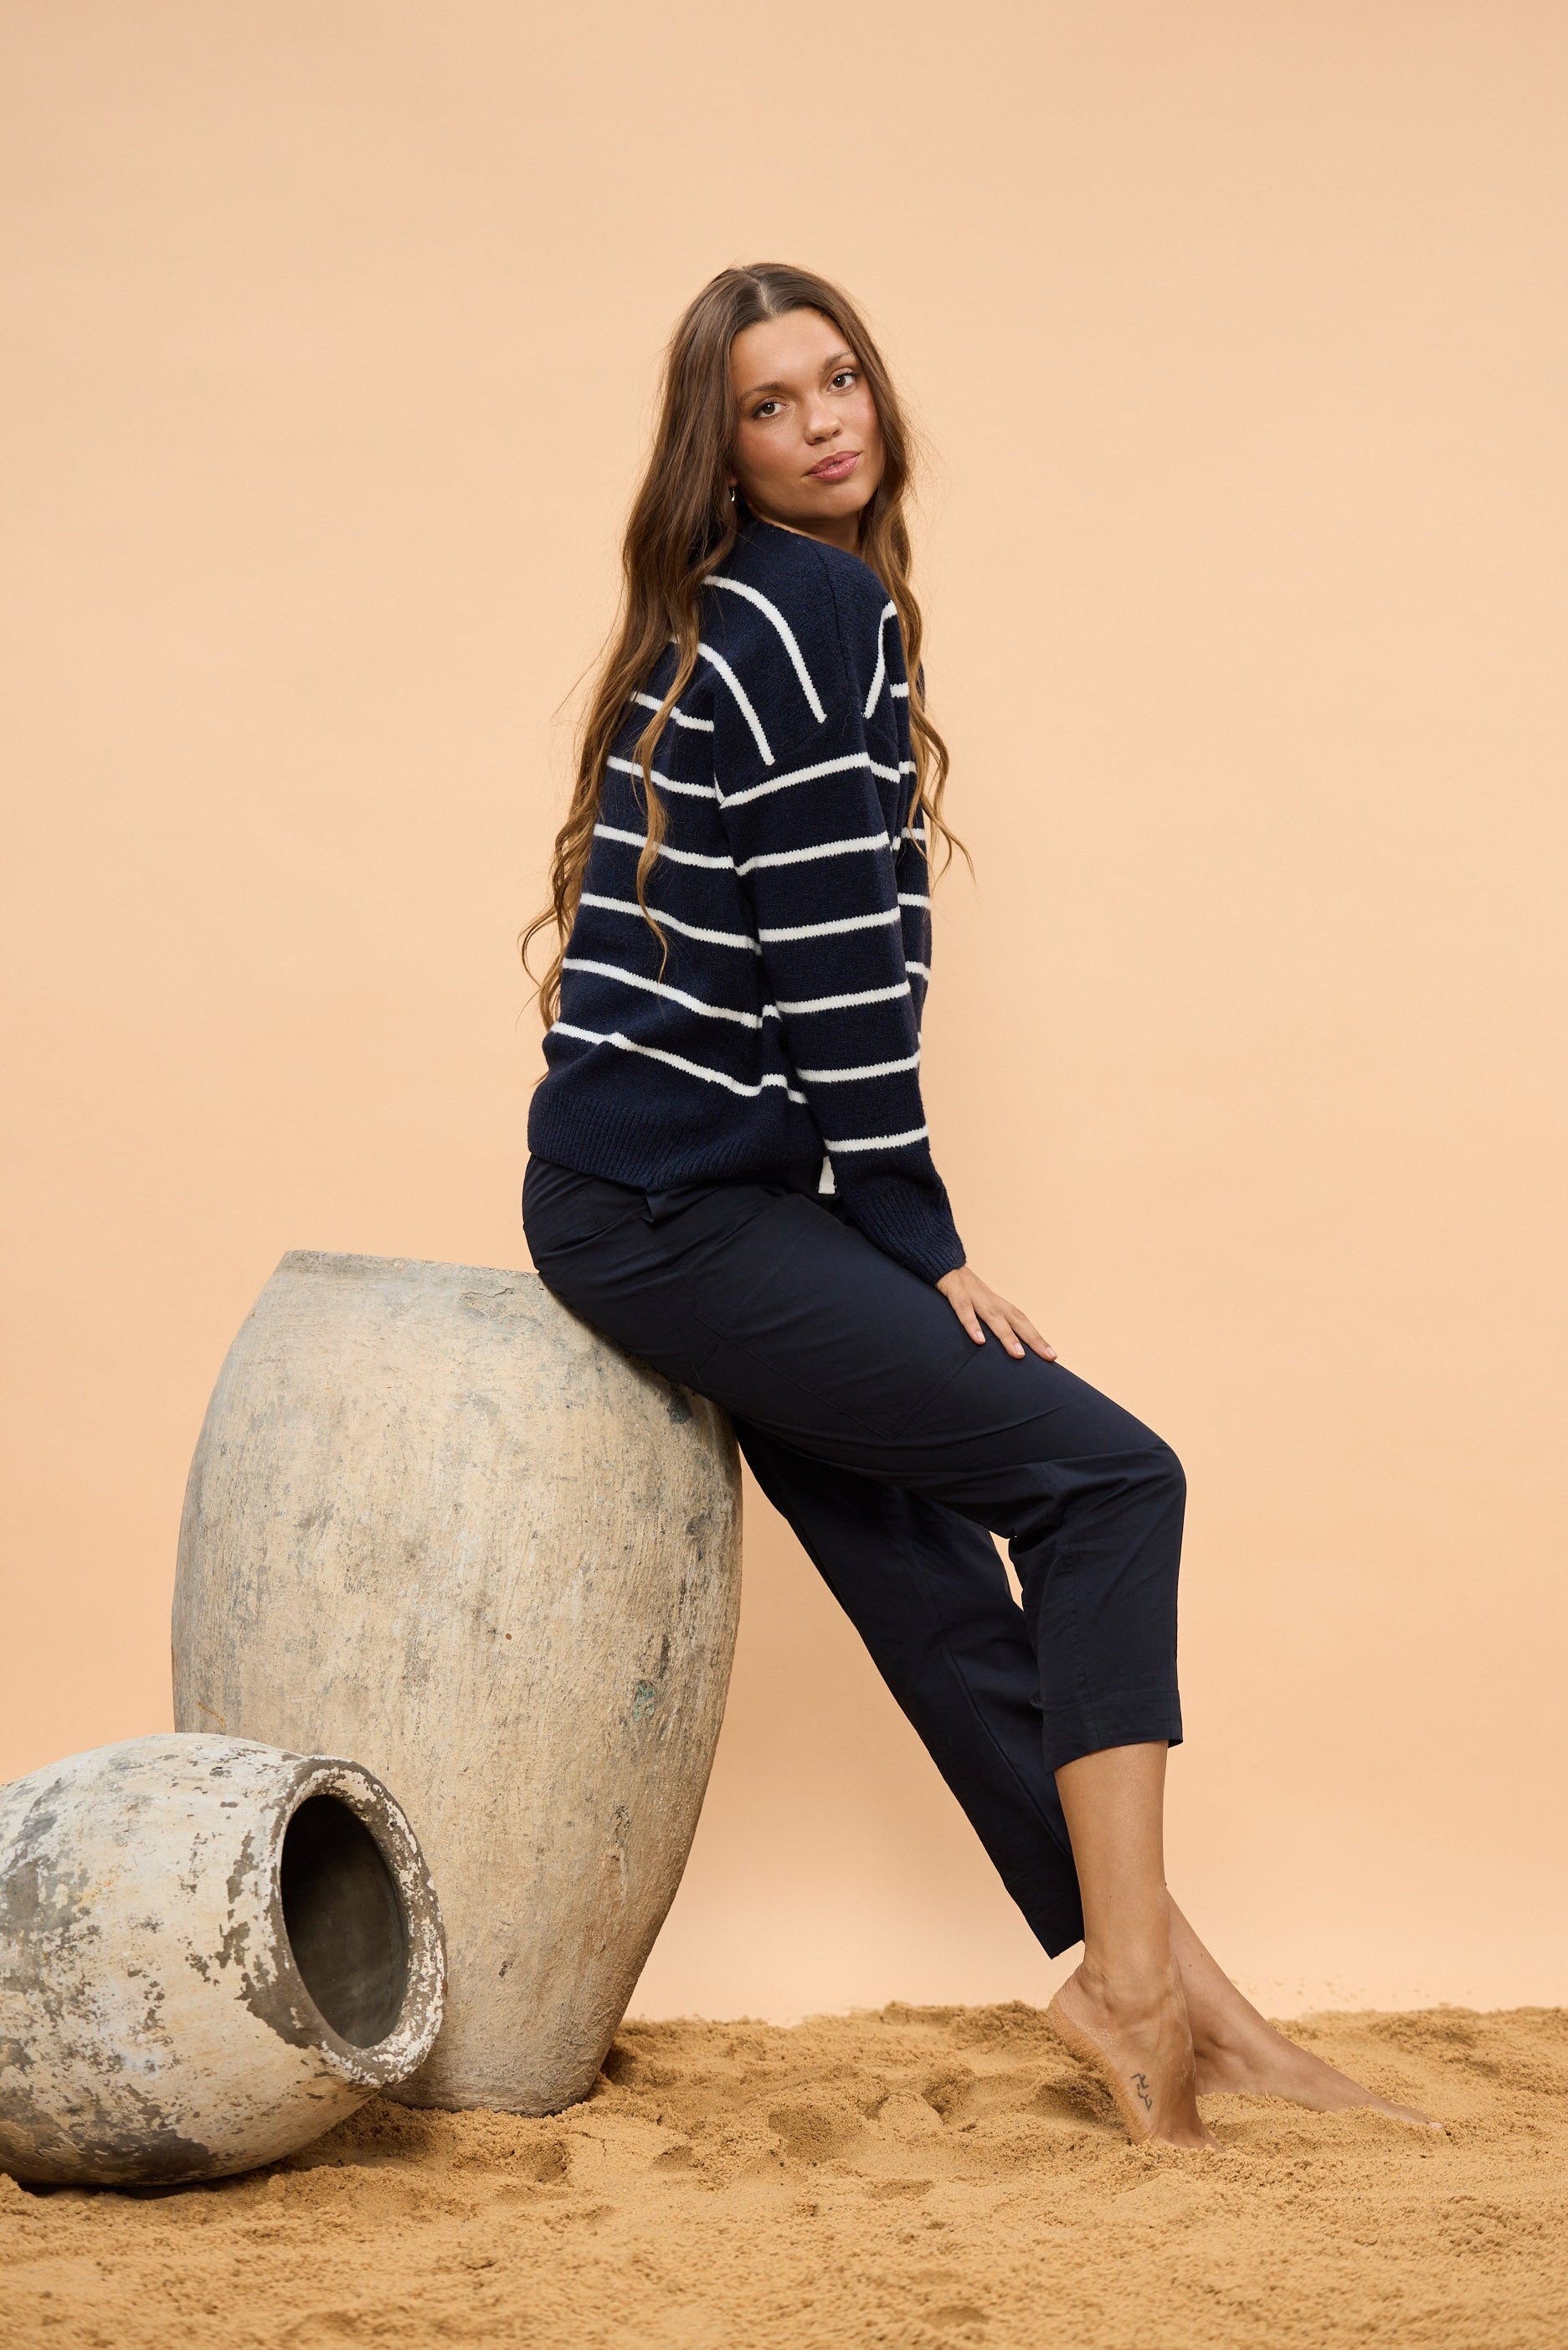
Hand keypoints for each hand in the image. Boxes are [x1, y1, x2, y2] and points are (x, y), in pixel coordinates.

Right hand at [935, 1265, 1056, 1360]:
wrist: (934, 1253)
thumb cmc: (952, 1284)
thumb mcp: (969, 1302)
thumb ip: (978, 1318)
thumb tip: (986, 1345)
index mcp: (993, 1301)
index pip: (1020, 1319)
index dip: (1035, 1336)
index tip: (1052, 1355)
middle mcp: (987, 1297)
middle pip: (1016, 1318)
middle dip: (1033, 1338)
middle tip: (1049, 1356)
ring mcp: (972, 1292)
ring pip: (993, 1315)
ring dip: (1007, 1335)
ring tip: (1018, 1355)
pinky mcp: (953, 1288)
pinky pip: (963, 1308)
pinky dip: (972, 1324)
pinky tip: (979, 1340)